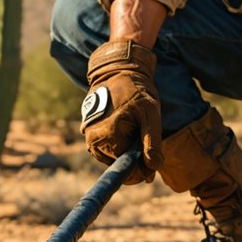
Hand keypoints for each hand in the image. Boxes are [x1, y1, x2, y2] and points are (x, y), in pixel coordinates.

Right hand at [81, 39, 161, 183]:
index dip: (142, 171)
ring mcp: (88, 137)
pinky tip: (128, 133)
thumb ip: (152, 142)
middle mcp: (93, 140)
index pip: (126, 169)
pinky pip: (107, 149)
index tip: (153, 166)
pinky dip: (119, 146)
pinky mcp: (89, 133)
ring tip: (136, 133)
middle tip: (147, 144)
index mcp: (108, 136)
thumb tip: (153, 167)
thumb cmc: (136, 90)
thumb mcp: (150, 114)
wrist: (118, 70)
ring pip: (112, 158)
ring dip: (126, 153)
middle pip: (118, 165)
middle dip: (135, 160)